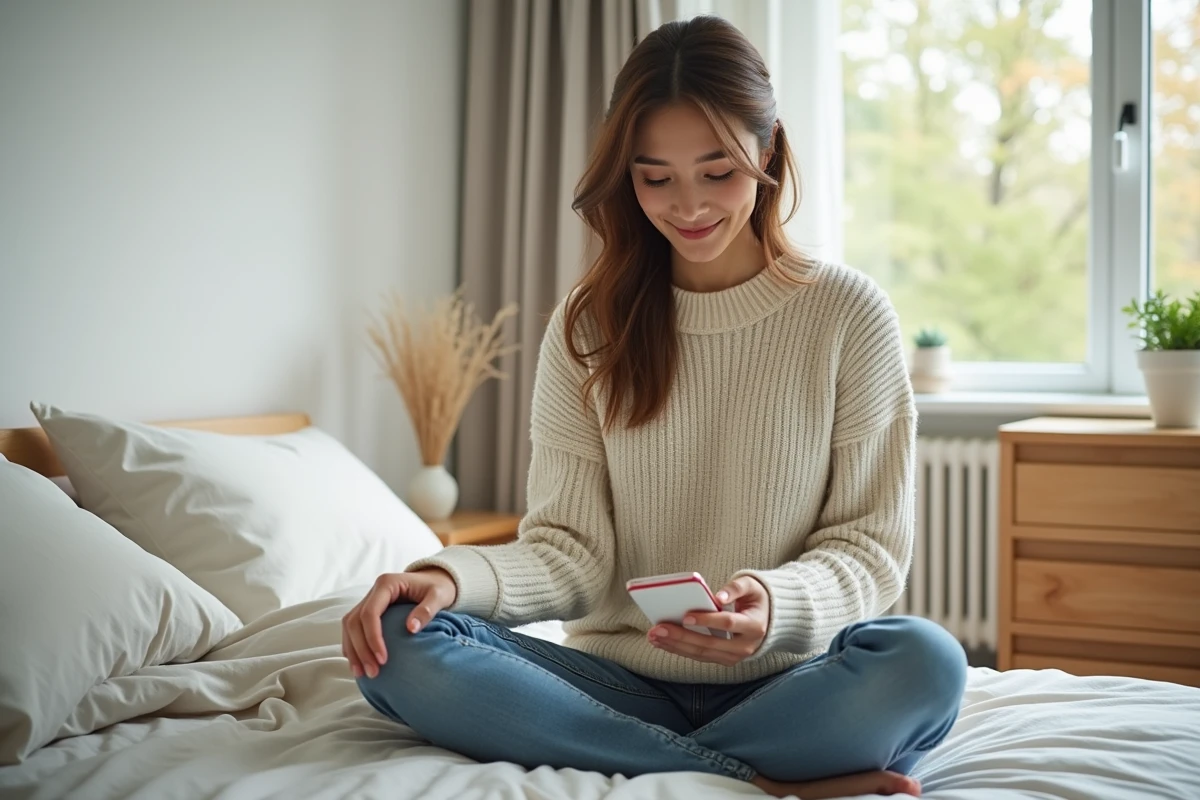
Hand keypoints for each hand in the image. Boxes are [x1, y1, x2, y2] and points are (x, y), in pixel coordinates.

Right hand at [341, 568, 457, 678]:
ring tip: (362, 673)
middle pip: (355, 622)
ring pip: (350, 626)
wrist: (435, 580)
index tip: (383, 659)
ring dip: (353, 651)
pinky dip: (353, 646)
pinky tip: (359, 664)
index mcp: (387, 584)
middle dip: (361, 649)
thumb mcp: (439, 596)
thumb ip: (427, 609)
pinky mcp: (368, 611)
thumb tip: (411, 629)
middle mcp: (373, 592)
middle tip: (373, 672)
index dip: (373, 637)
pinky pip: (353, 629)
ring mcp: (368, 601)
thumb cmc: (438, 588)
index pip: (370, 613)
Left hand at [647, 576, 769, 666]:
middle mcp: (745, 646)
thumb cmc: (756, 599)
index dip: (707, 620)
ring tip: (654, 636)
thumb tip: (718, 596)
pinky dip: (680, 649)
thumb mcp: (752, 586)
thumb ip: (736, 587)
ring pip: (701, 654)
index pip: (727, 624)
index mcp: (754, 626)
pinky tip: (662, 642)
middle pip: (709, 644)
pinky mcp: (723, 660)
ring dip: (675, 646)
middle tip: (657, 629)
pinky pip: (699, 656)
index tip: (685, 615)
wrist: (769, 621)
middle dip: (681, 637)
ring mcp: (734, 657)